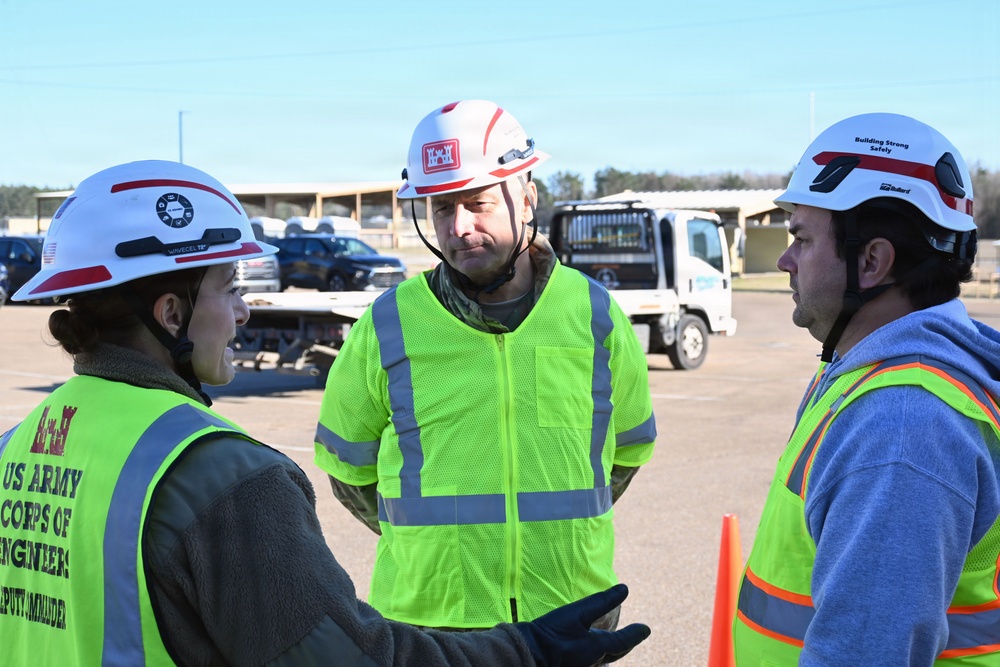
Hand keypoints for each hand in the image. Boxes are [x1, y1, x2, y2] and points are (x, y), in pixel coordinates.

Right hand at [515, 584, 650, 665]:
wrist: (529, 654)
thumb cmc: (553, 633)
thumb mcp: (578, 613)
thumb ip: (602, 601)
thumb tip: (624, 588)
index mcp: (599, 647)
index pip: (624, 640)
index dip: (636, 633)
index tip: (647, 629)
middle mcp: (594, 661)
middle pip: (617, 653)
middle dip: (626, 644)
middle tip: (637, 635)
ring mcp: (583, 665)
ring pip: (604, 659)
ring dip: (612, 651)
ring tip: (617, 644)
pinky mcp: (573, 665)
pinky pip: (591, 662)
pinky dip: (597, 655)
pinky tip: (592, 652)